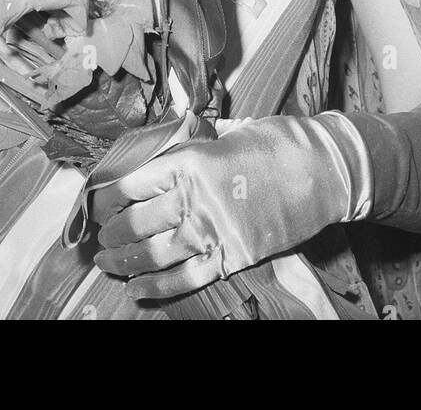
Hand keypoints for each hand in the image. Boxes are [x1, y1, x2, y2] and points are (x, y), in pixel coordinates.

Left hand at [91, 114, 354, 299]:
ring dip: (124, 261)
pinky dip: (155, 288)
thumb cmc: (276, 143)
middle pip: (137, 222)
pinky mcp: (232, 257)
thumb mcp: (226, 132)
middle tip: (100, 239)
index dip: (107, 199)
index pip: (132, 184)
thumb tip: (163, 144)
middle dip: (111, 234)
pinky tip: (137, 288)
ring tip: (109, 262)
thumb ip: (193, 143)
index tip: (98, 205)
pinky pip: (183, 279)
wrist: (322, 170)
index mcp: (191, 159)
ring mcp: (213, 230)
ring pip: (153, 254)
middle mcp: (195, 197)